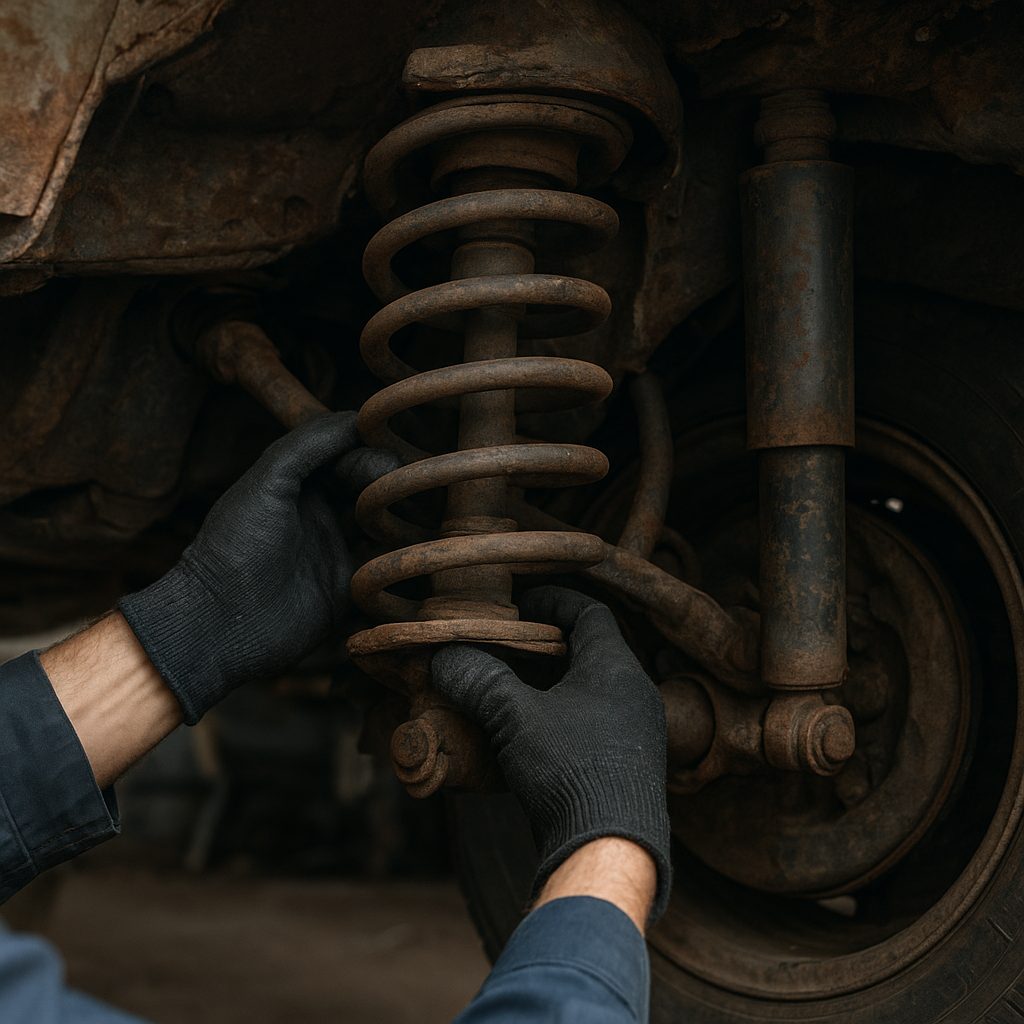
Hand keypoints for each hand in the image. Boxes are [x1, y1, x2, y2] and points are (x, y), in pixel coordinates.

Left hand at [119, 412, 393, 723]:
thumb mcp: (266, 481)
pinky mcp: (351, 590)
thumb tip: (358, 418)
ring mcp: (340, 551)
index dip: (372, 453)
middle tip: (401, 493)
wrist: (221, 622)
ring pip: (389, 524)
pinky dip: (403, 558)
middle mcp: (325, 514)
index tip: (386, 460)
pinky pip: (388, 568)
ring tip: (410, 521)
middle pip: (376, 487)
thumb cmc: (235, 546)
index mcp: (302, 484)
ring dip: (405, 518)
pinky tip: (407, 552)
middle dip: (394, 484)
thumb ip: (307, 443)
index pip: (351, 454)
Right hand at [431, 586, 671, 920]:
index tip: (523, 603)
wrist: (611, 849)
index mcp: (615, 667)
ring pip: (593, 689)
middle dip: (549, 645)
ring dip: (556, 684)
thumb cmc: (570, 771)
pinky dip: (565, 717)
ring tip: (515, 689)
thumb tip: (446, 658)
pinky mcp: (629, 765)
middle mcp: (634, 693)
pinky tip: (533, 735)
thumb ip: (481, 681)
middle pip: (592, 649)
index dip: (554, 600)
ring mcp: (637, 731)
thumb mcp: (514, 717)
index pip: (590, 611)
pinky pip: (596, 723)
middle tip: (511, 645)